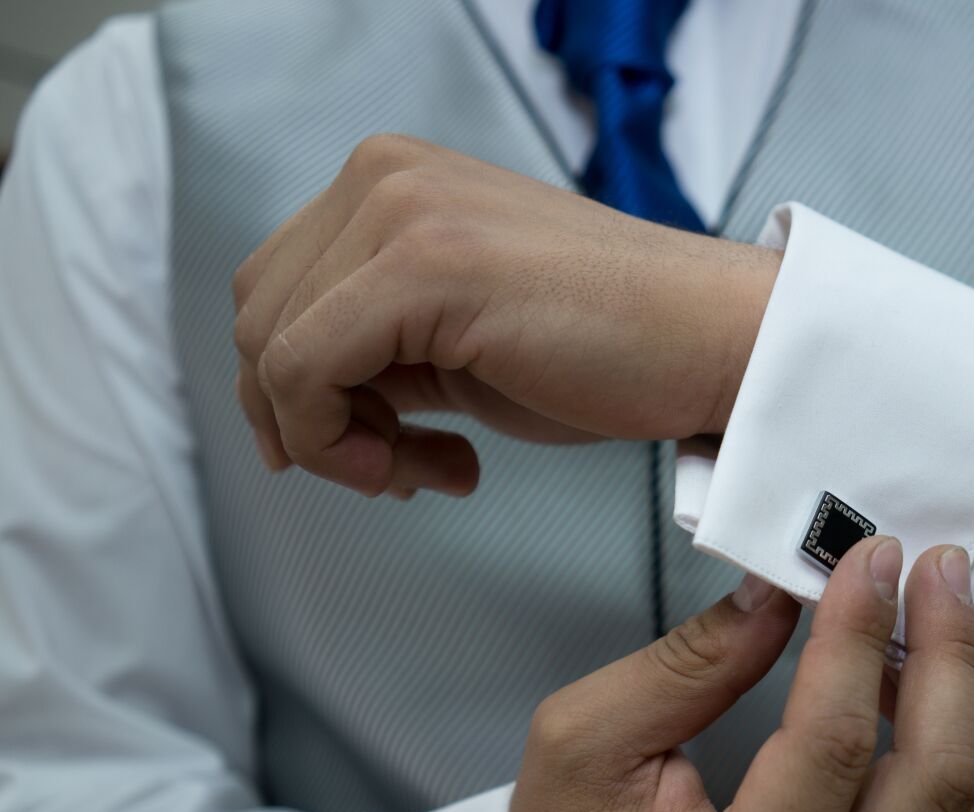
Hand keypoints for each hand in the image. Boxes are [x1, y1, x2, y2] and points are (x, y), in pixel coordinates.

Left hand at [230, 133, 780, 496]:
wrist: (716, 343)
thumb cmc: (613, 350)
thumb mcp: (461, 334)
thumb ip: (376, 341)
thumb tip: (295, 404)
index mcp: (391, 181)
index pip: (273, 292)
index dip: (293, 394)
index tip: (366, 450)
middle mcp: (384, 176)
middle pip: (257, 319)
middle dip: (307, 421)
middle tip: (392, 472)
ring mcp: (401, 210)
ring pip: (270, 351)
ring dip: (334, 442)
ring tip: (423, 472)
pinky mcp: (422, 263)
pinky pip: (304, 373)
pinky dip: (342, 445)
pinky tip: (441, 467)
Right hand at [508, 539, 973, 811]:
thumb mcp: (584, 742)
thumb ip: (691, 664)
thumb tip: (782, 591)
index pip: (833, 749)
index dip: (861, 636)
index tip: (872, 556)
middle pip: (934, 783)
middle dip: (946, 656)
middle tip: (934, 567)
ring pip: (966, 809)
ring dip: (959, 697)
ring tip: (923, 615)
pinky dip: (953, 745)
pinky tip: (916, 685)